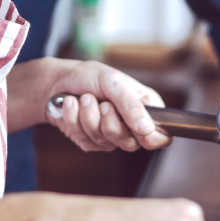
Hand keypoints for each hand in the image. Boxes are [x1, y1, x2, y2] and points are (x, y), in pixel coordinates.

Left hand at [45, 60, 170, 152]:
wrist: (58, 81)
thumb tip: (147, 129)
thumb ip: (131, 105)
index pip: (161, 137)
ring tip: (85, 98)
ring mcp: (110, 137)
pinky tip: (72, 105)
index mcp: (145, 109)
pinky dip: (74, 118)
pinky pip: (84, 139)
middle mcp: (130, 126)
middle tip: (103, 103)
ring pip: (104, 140)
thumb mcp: (113, 82)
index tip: (139, 129)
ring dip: (89, 115)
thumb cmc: (90, 77)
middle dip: (111, 122)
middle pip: (130, 143)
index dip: (152, 138)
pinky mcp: (90, 142)